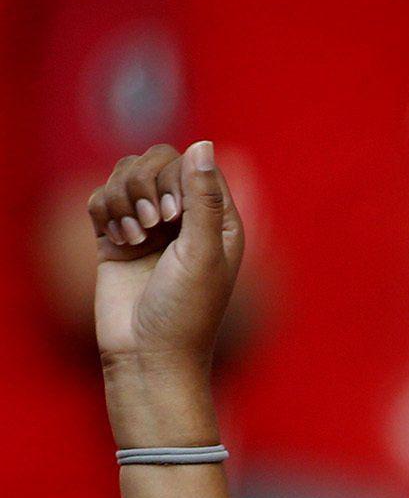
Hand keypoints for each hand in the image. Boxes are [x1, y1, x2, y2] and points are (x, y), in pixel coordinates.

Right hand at [86, 143, 243, 388]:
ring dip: (124, 198)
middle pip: (155, 160)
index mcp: (218, 220)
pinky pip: (101, 197)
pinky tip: (119, 240)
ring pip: (125, 174)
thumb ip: (203, 197)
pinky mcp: (115, 236)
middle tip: (155, 226)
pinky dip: (105, 211)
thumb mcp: (203, 252)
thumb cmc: (186, 311)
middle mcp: (185, 218)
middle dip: (146, 185)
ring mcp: (149, 225)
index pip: (194, 164)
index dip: (177, 178)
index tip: (176, 217)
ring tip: (136, 236)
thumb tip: (204, 143)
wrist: (148, 354)